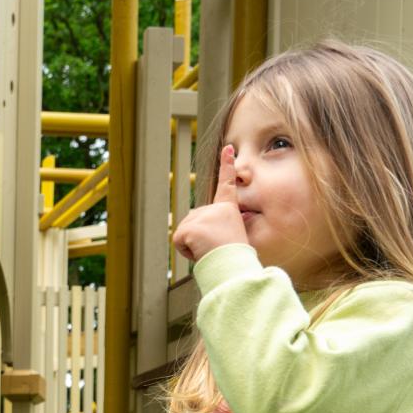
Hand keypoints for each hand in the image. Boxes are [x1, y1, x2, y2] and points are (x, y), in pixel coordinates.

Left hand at [170, 145, 246, 262]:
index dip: (227, 165)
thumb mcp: (230, 238)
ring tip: (210, 250)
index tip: (228, 147)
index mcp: (228, 209)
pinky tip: (200, 251)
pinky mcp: (190, 227)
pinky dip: (185, 250)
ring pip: (185, 232)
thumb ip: (216, 230)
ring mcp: (202, 215)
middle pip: (195, 221)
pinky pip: (178, 241)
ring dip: (192, 245)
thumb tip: (204, 236)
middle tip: (215, 247)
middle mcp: (215, 208)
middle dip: (199, 237)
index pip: (227, 184)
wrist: (232, 265)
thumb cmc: (234, 258)